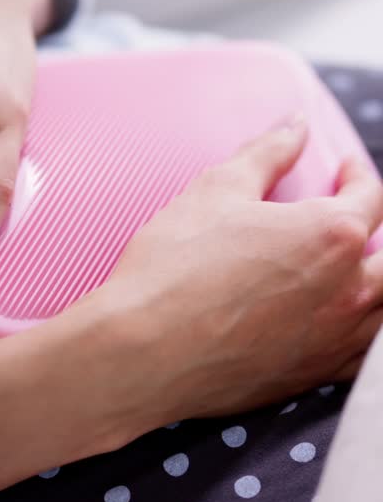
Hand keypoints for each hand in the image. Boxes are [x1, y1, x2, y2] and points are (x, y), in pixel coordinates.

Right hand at [106, 117, 382, 419]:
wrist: (141, 352)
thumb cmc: (175, 266)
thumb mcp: (217, 190)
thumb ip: (267, 152)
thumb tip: (295, 124)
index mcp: (332, 236)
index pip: (371, 196)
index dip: (358, 174)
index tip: (343, 168)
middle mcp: (346, 292)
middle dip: (379, 231)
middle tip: (352, 218)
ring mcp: (332, 341)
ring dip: (376, 282)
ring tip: (351, 268)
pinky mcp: (309, 377)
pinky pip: (361, 357)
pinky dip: (362, 334)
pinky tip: (338, 321)